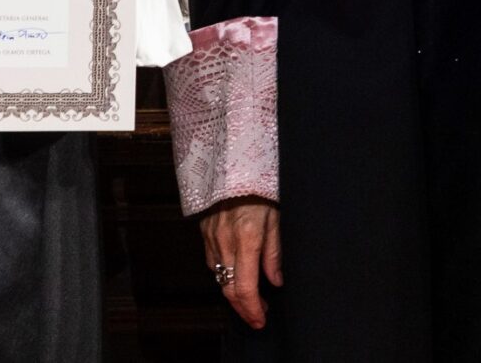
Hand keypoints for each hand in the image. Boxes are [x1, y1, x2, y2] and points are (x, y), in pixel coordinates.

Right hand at [199, 197, 281, 328]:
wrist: (234, 160)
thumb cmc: (260, 186)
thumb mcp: (276, 218)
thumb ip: (274, 252)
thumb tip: (276, 280)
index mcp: (246, 240)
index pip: (246, 289)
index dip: (253, 310)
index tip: (261, 320)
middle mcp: (225, 242)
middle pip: (229, 289)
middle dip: (243, 308)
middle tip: (258, 315)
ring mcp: (212, 237)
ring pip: (219, 277)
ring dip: (234, 292)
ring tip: (251, 297)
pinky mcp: (205, 232)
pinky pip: (212, 261)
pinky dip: (224, 273)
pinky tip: (236, 274)